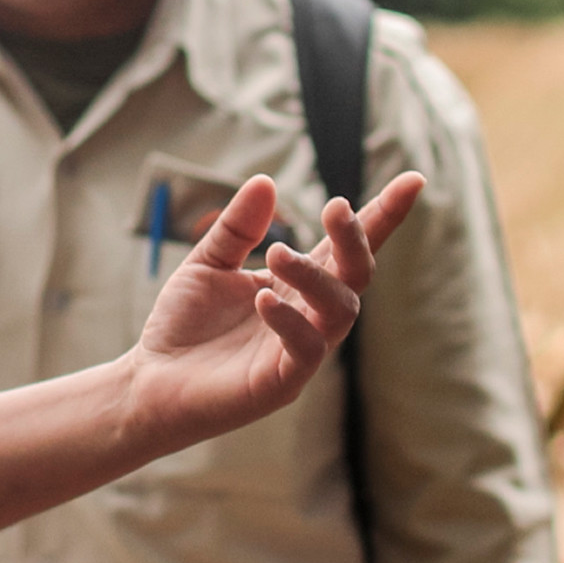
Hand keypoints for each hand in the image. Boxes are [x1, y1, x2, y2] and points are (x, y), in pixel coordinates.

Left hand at [117, 172, 425, 454]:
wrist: (150, 383)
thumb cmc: (184, 326)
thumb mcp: (207, 263)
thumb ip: (239, 227)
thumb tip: (267, 181)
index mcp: (298, 284)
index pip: (348, 246)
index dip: (381, 215)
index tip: (414, 180)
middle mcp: (310, 315)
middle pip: (357, 274)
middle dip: (357, 238)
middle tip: (336, 207)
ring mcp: (301, 351)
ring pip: (340, 310)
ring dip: (315, 275)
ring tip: (278, 254)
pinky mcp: (282, 383)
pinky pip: (306, 350)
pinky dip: (291, 320)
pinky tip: (265, 299)